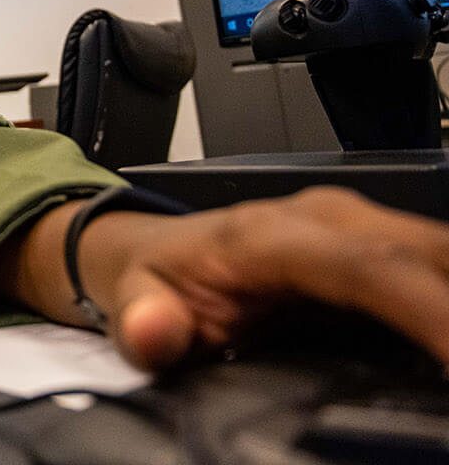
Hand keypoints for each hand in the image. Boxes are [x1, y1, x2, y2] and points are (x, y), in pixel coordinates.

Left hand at [77, 186, 448, 370]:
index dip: (429, 311)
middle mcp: (324, 220)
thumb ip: (143, 323)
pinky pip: (431, 267)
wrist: (148, 251)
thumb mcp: (133, 303)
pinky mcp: (373, 246)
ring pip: (438, 252)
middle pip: (426, 252)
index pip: (368, 266)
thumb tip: (155, 333)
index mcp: (270, 234)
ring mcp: (356, 228)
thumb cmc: (155, 276)